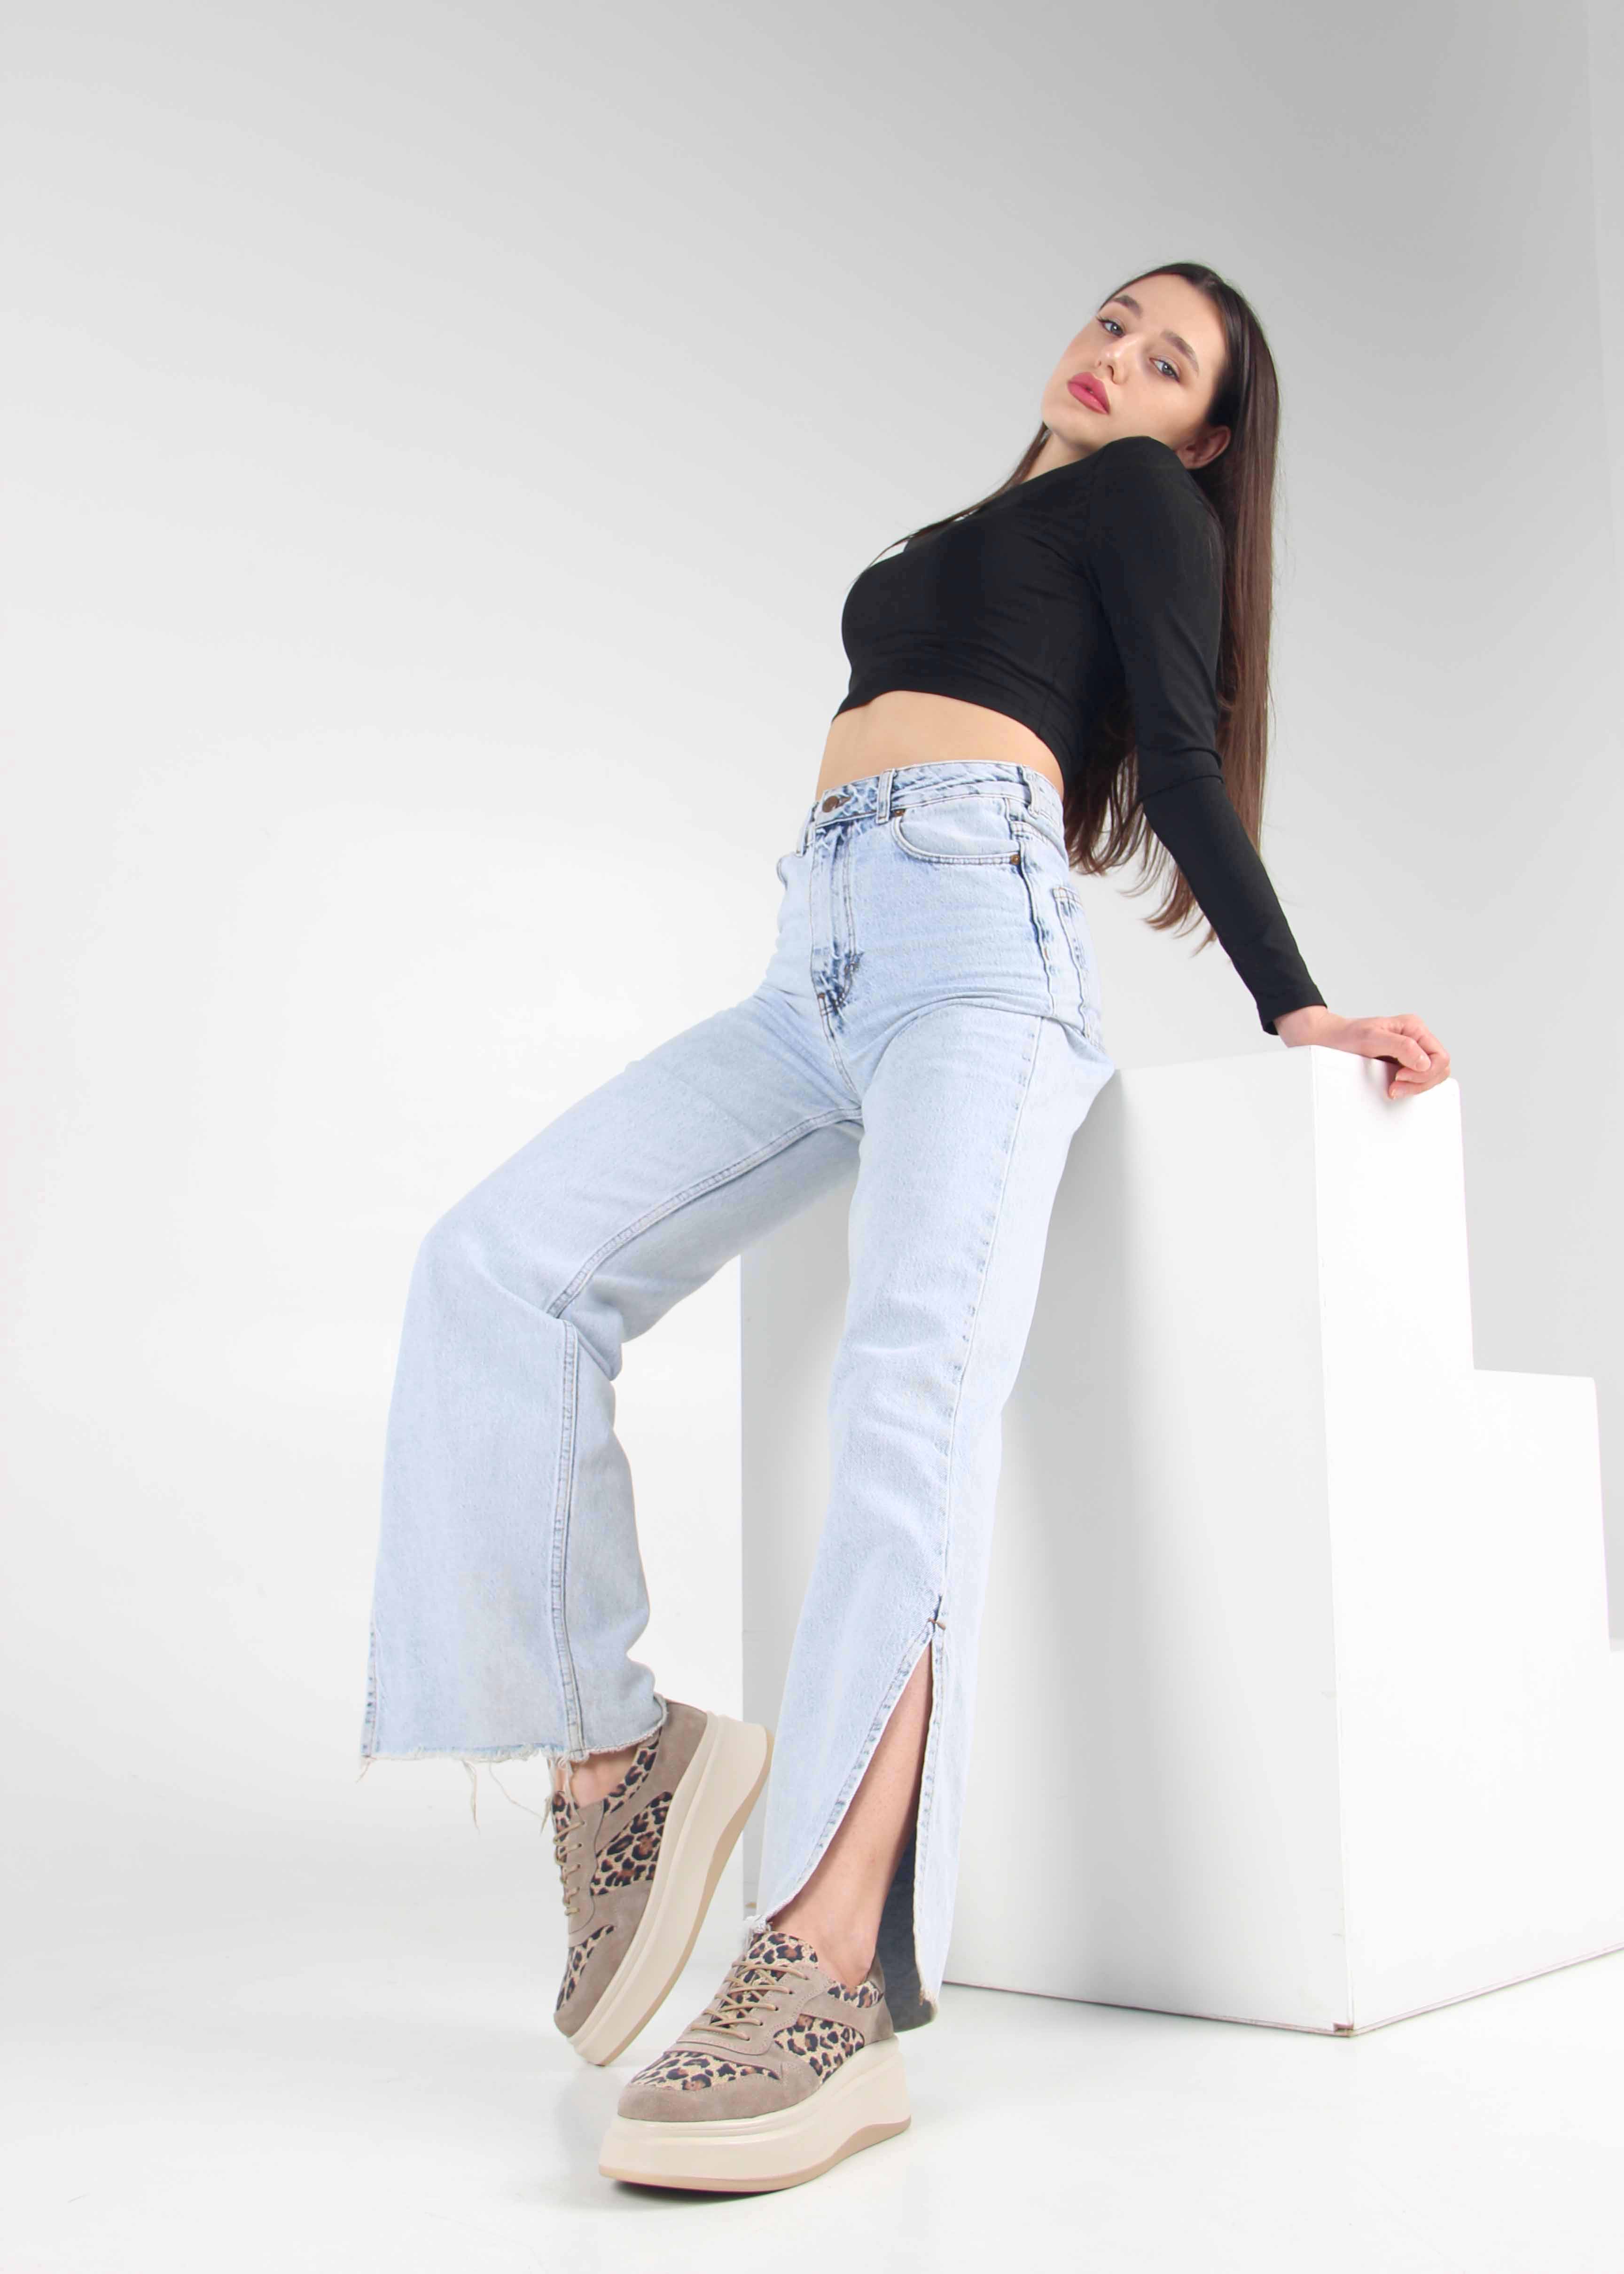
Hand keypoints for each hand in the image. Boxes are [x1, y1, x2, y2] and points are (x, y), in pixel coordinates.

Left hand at [1273, 1005, 1450, 1099]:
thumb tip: (1424, 1063)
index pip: (1440, 1057)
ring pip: (1431, 1076)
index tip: (1399, 1076)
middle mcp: (1416, 1038)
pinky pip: (1418, 1079)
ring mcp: (1411, 1051)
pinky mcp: (1402, 1063)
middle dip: (1420, 1083)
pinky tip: (1395, 1087)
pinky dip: (1410, 1087)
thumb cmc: (1346, 1036)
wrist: (1327, 1040)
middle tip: (1394, 1088)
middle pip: (1440, 1068)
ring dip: (1415, 1086)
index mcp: (1414, 1028)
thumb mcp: (1371, 1038)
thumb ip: (1400, 1047)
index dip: (1425, 1073)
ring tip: (1393, 1089)